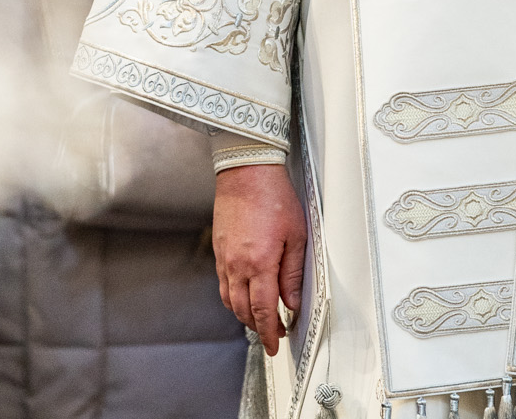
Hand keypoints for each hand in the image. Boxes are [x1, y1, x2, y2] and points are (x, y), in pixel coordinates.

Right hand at [213, 164, 307, 355]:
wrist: (247, 170)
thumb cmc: (274, 196)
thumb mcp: (296, 234)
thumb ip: (293, 273)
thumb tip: (292, 302)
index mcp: (260, 264)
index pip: (263, 311)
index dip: (269, 332)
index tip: (274, 344)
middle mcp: (237, 266)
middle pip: (244, 311)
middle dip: (258, 327)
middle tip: (273, 334)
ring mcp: (224, 259)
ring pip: (230, 300)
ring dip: (244, 315)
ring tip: (259, 318)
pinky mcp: (219, 250)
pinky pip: (223, 284)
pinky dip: (232, 297)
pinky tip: (243, 295)